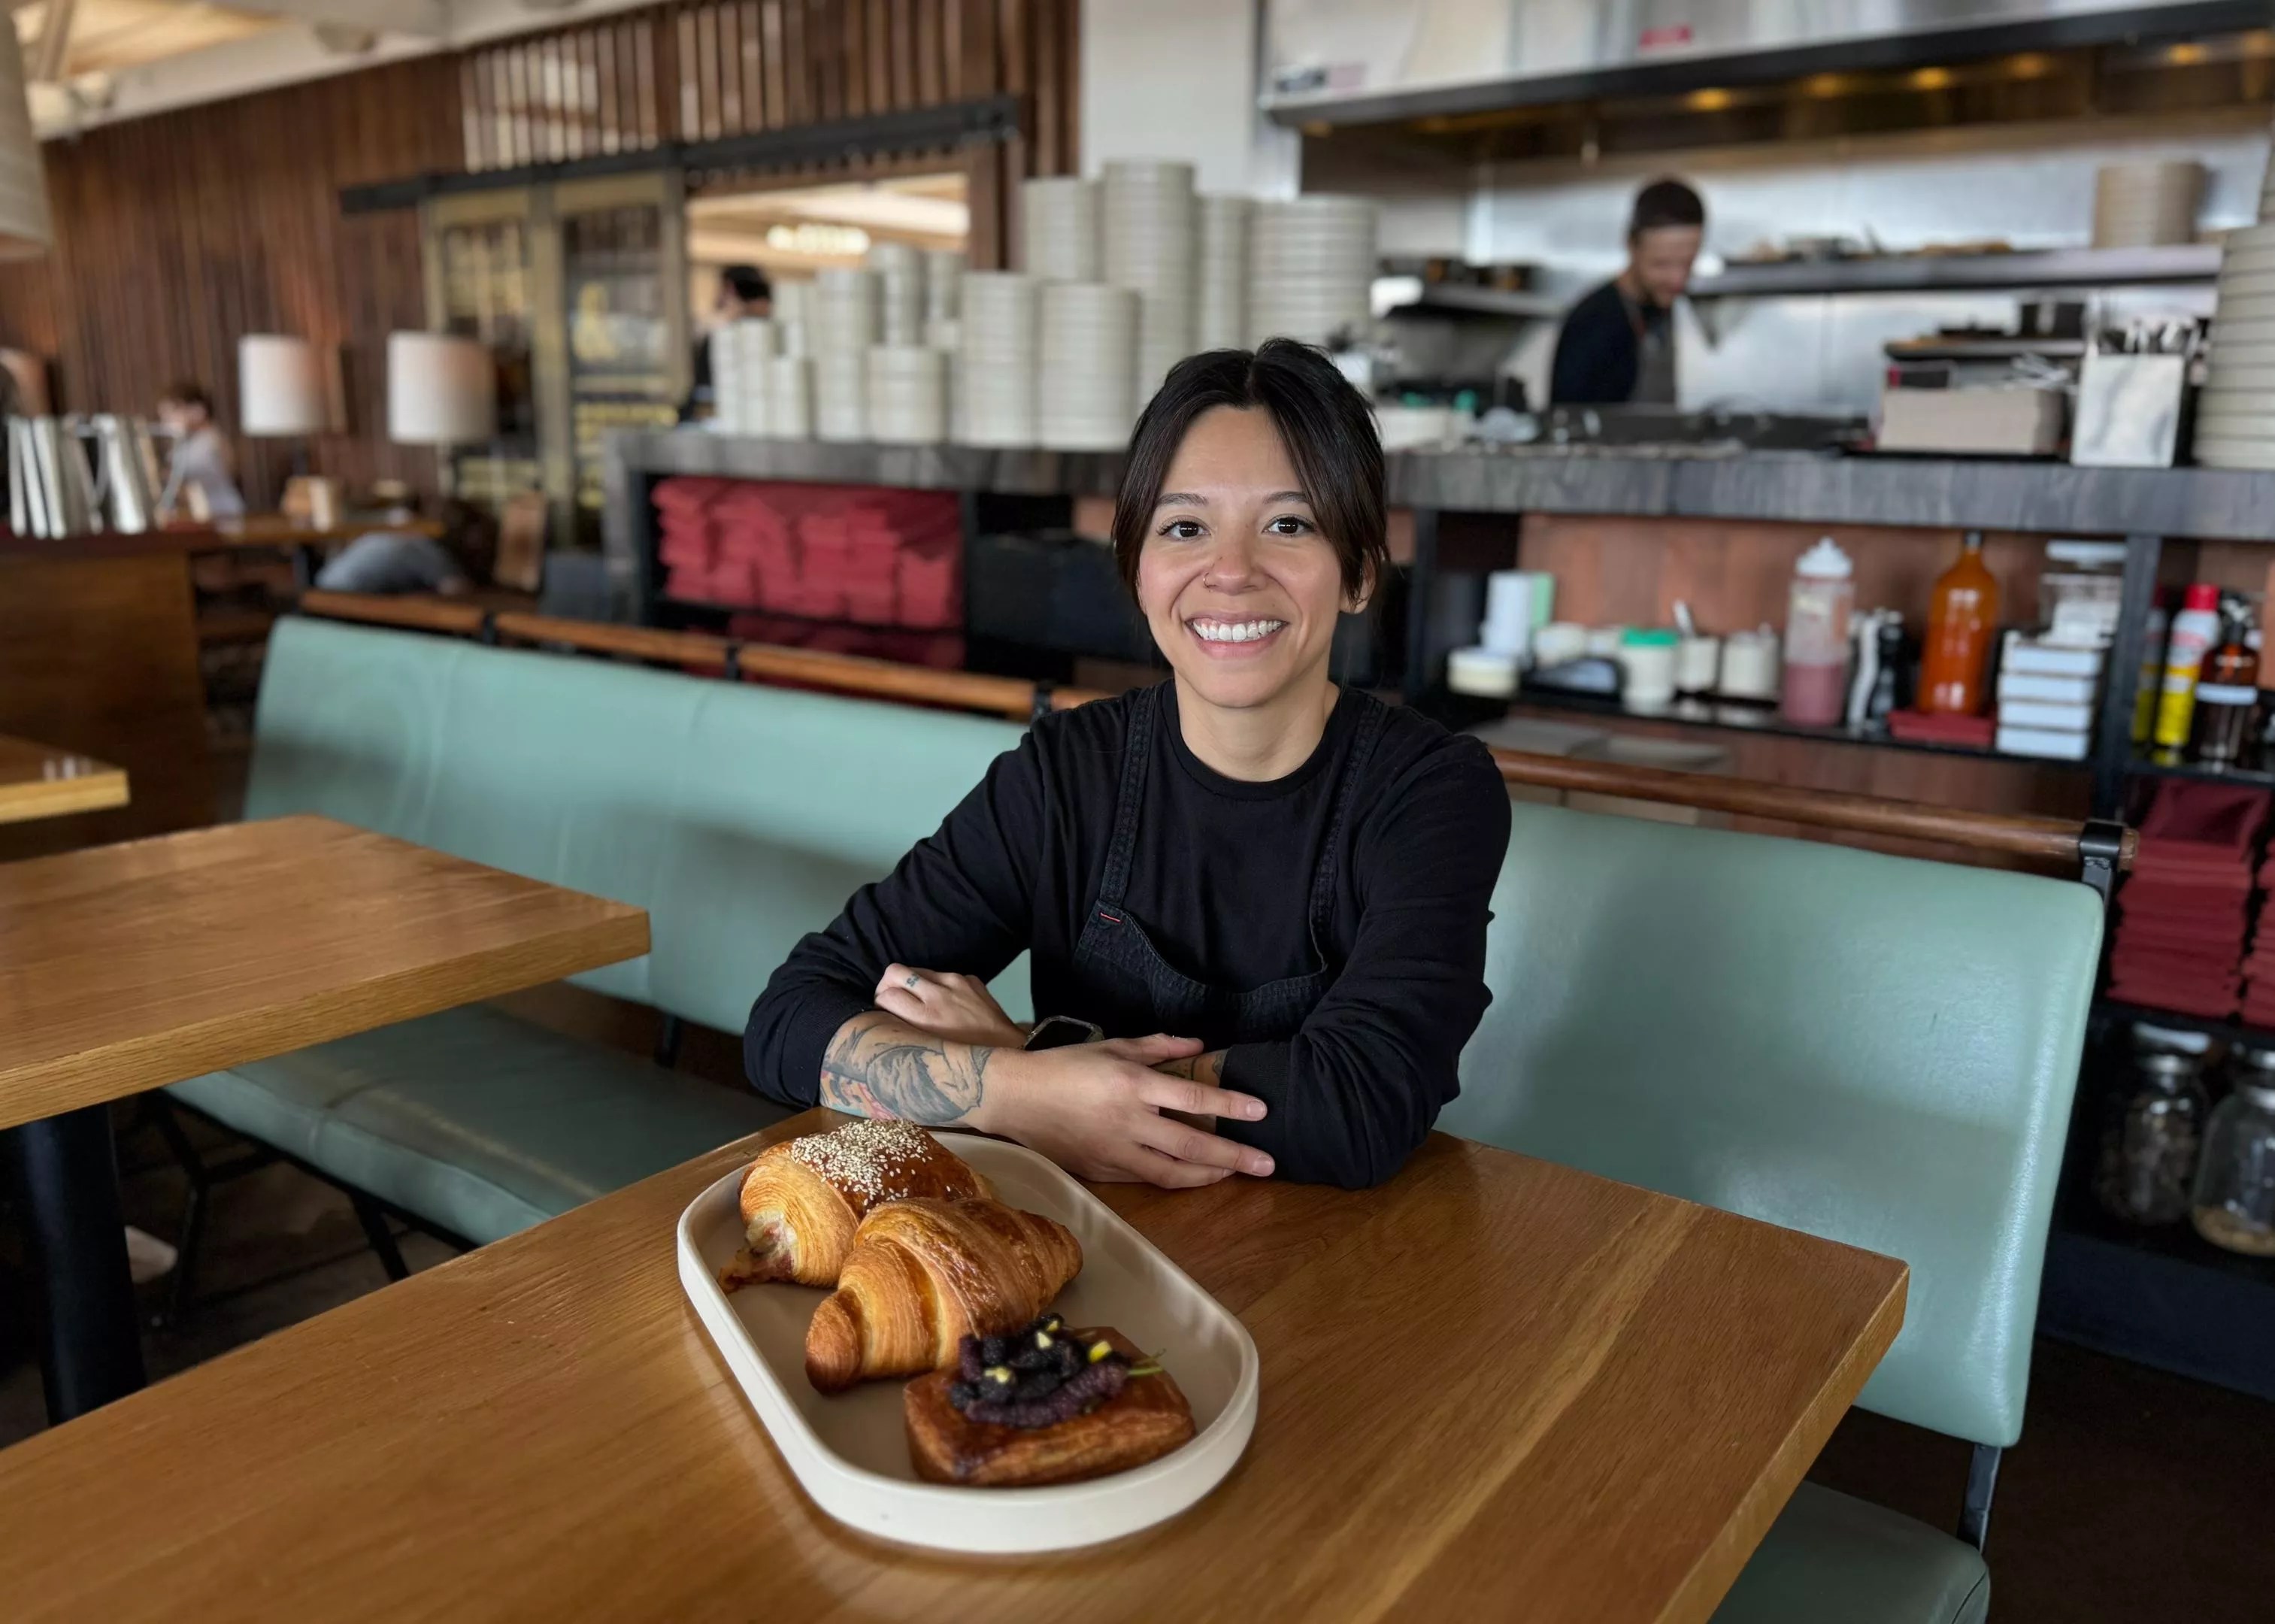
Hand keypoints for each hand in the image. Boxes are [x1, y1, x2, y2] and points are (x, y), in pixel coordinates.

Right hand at [874, 963, 1024, 1048]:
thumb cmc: (964, 1058)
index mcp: (926, 1017)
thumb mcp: (930, 1050)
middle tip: (891, 999)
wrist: (1008, 1048)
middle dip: (887, 984)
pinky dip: (936, 985)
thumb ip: (906, 1029)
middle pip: (895, 971)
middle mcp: (939, 994)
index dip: (879, 1002)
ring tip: (917, 1001)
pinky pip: (942, 975)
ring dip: (911, 983)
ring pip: (917, 969)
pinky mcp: (970, 978)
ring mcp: (956, 981)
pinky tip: (945, 1002)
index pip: (885, 995)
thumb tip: (886, 1015)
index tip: (884, 1012)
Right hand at [972, 1035, 1274, 1188]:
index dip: (1231, 1107)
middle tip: (1267, 1164)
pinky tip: (1192, 1175)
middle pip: (1192, 1147)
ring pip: (1172, 1174)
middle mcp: (1128, 1122)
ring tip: (1233, 1173)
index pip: (1194, 1101)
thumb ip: (1160, 1046)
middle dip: (1235, 1157)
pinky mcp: (1101, 1172)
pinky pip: (1145, 1178)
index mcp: (1133, 1086)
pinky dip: (1174, 1178)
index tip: (1261, 1112)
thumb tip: (1200, 1046)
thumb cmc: (1065, 1066)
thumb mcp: (1114, 1046)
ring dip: (1209, 1176)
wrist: (1014, 1097)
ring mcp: (1114, 1152)